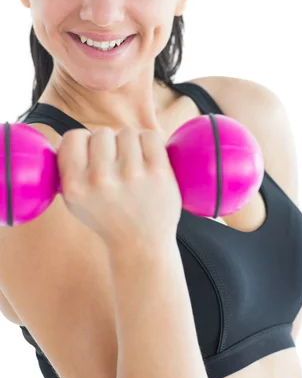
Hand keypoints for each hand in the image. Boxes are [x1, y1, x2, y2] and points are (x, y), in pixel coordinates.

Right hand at [56, 126, 182, 252]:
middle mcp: (101, 180)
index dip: (84, 142)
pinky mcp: (158, 172)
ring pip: (127, 133)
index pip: (73, 137)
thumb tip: (70, 140)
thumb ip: (67, 171)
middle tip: (116, 164)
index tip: (92, 155)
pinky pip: (150, 136)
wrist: (141, 245)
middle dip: (109, 144)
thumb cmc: (108, 218)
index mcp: (75, 186)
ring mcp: (131, 175)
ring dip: (131, 144)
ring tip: (133, 165)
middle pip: (102, 132)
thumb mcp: (75, 202)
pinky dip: (150, 144)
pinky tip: (148, 160)